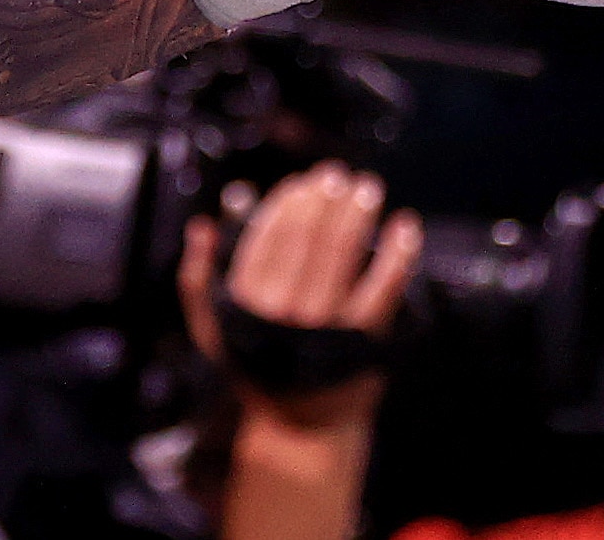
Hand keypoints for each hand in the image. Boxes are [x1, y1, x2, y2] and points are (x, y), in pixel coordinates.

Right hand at [180, 161, 420, 429]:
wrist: (301, 428)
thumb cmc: (257, 371)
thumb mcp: (212, 330)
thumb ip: (197, 278)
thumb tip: (203, 224)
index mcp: (248, 303)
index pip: (268, 236)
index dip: (287, 202)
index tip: (302, 182)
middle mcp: (285, 311)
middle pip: (308, 238)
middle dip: (324, 199)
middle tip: (338, 176)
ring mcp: (326, 326)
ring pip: (343, 254)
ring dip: (358, 215)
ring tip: (368, 189)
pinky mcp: (363, 340)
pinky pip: (384, 287)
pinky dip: (398, 254)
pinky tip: (406, 227)